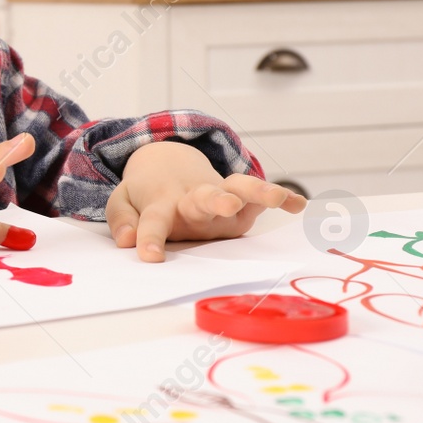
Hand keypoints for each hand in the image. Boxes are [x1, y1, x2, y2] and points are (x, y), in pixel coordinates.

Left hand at [105, 140, 305, 262]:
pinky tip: (298, 203)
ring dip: (256, 192)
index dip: (151, 237)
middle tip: (227, 204)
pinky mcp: (241, 199)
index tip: (149, 255)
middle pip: (204, 199)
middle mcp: (194, 201)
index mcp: (163, 205)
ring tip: (275, 197)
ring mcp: (220, 198)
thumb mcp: (124, 202)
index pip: (154, 222)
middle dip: (216, 201)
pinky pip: (261, 196)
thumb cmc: (146, 196)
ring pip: (239, 190)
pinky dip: (280, 197)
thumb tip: (126, 240)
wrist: (168, 166)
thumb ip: (123, 219)